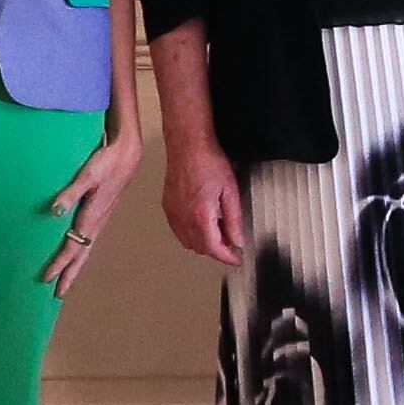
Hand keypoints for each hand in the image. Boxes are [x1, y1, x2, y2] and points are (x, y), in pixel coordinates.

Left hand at [41, 127, 145, 290]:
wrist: (128, 156)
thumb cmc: (106, 163)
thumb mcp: (87, 176)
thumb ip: (69, 193)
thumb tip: (54, 211)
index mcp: (91, 217)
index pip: (72, 248)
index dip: (59, 264)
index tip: (46, 278)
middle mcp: (97, 223)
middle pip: (82, 255)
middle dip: (70, 274)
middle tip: (58, 294)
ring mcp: (101, 220)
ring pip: (86, 249)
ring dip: (76, 266)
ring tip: (66, 279)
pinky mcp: (102, 214)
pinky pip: (89, 240)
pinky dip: (81, 252)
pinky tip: (77, 252)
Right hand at [162, 133, 247, 266]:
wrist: (187, 145)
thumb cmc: (210, 162)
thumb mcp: (230, 191)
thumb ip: (233, 219)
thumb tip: (237, 240)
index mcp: (200, 214)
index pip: (212, 248)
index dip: (226, 257)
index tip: (236, 259)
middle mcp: (182, 217)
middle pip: (199, 248)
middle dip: (216, 249)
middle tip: (231, 241)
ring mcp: (172, 213)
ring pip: (187, 241)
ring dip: (203, 242)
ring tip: (219, 230)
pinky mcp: (167, 206)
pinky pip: (178, 230)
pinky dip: (191, 233)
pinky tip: (204, 222)